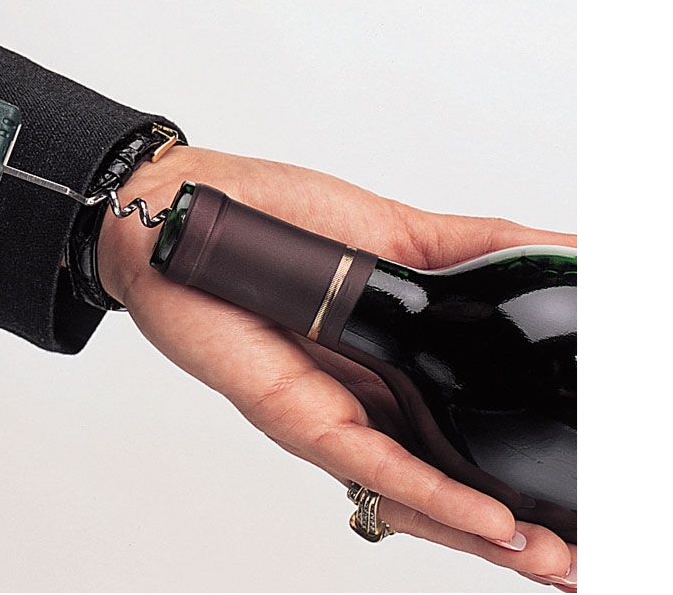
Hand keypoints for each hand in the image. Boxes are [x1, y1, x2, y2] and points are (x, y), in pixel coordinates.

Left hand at [96, 146, 576, 588]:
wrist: (185, 211)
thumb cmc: (274, 222)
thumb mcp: (396, 229)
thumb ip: (475, 246)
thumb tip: (563, 249)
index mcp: (391, 367)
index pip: (466, 437)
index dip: (520, 475)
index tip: (584, 503)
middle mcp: (364, 405)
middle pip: (447, 485)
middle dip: (515, 533)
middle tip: (585, 558)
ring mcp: (329, 416)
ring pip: (416, 494)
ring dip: (487, 535)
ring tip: (554, 560)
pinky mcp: (293, 413)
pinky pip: (368, 461)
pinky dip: (430, 493)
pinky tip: (488, 520)